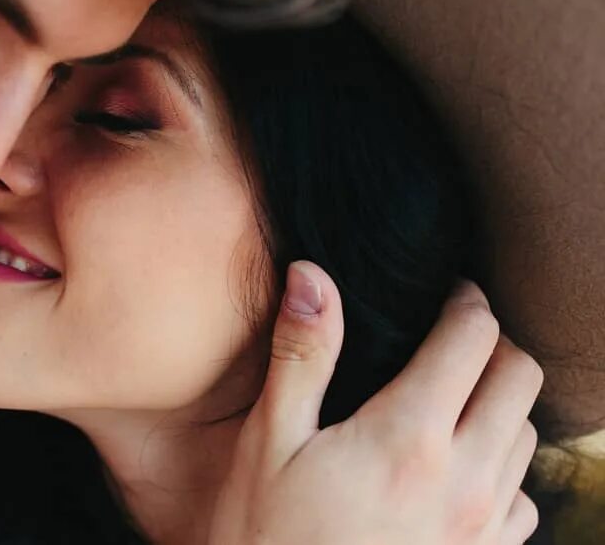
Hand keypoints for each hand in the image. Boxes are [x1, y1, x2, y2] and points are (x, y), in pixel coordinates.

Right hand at [210, 262, 542, 544]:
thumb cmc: (266, 533)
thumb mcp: (268, 441)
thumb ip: (301, 356)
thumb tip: (312, 275)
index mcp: (407, 438)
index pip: (472, 337)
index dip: (464, 300)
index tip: (447, 293)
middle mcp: (462, 480)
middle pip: (520, 377)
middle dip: (492, 343)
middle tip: (450, 339)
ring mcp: (480, 527)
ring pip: (527, 433)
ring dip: (499, 402)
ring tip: (451, 397)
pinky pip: (523, 496)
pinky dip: (502, 465)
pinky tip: (456, 467)